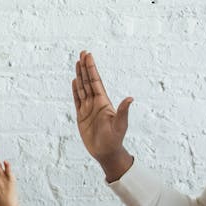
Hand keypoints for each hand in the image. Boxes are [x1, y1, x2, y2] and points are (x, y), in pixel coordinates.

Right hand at [72, 51, 133, 178]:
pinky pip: (77, 100)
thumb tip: (130, 98)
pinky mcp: (81, 117)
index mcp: (104, 102)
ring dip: (80, 76)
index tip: (88, 56)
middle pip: (89, 82)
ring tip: (77, 63)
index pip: (96, 81)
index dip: (92, 68)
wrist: (106, 152)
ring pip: (82, 89)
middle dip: (85, 68)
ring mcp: (88, 109)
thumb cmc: (115, 139)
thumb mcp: (120, 124)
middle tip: (82, 53)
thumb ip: (123, 111)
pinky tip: (74, 81)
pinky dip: (75, 90)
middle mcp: (96, 103)